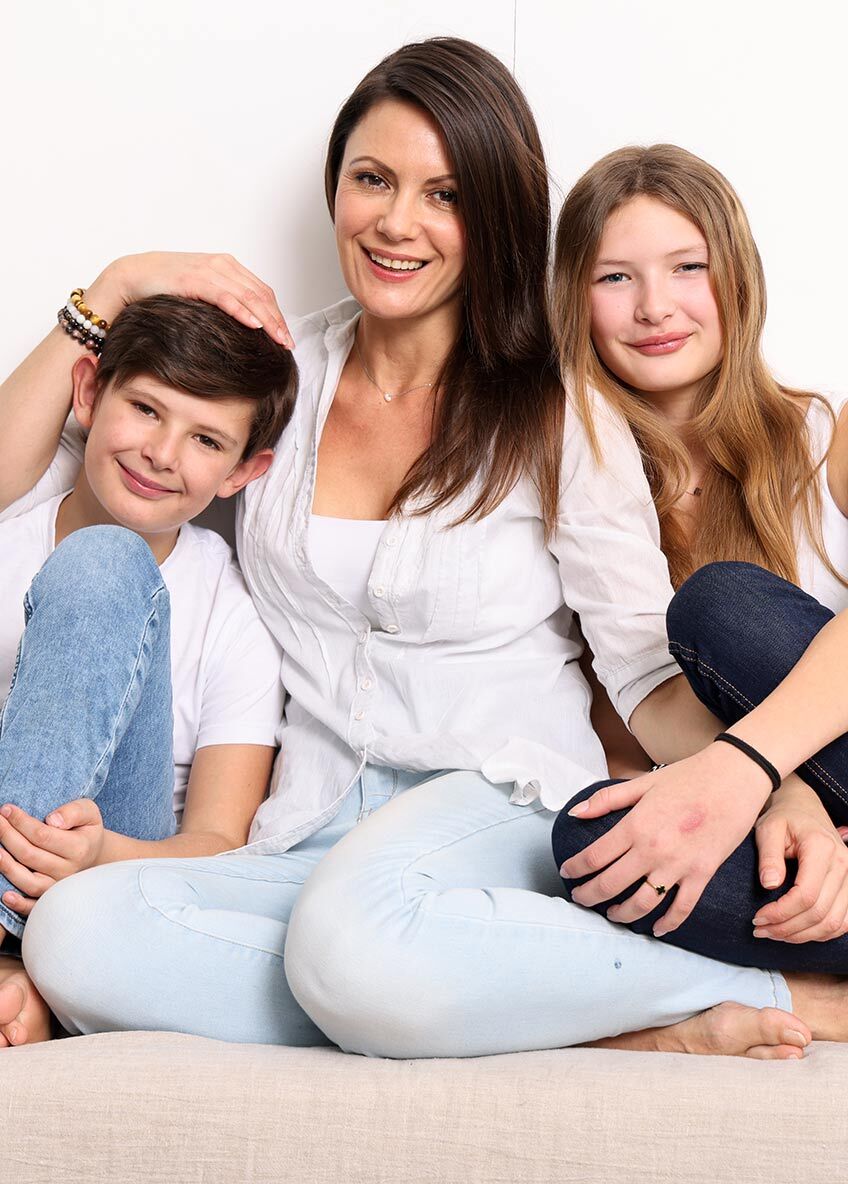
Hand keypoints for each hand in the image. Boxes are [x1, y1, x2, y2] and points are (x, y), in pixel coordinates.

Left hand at [0, 799, 104, 916]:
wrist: (94, 854)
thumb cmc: (85, 830)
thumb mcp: (88, 812)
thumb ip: (73, 812)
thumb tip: (52, 820)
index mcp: (79, 848)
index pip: (42, 835)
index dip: (21, 822)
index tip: (7, 809)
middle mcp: (68, 870)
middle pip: (30, 855)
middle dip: (8, 836)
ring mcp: (59, 887)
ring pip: (29, 881)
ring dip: (7, 866)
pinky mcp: (51, 898)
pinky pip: (34, 906)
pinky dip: (19, 904)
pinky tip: (5, 896)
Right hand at [88, 252, 292, 346]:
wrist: (130, 276)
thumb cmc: (163, 287)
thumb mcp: (200, 293)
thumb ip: (222, 300)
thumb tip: (244, 325)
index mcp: (227, 266)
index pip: (262, 292)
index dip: (277, 315)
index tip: (286, 337)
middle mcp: (221, 265)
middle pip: (261, 295)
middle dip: (278, 321)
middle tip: (289, 345)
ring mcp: (208, 270)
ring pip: (248, 296)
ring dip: (267, 320)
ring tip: (279, 341)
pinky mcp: (193, 279)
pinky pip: (225, 297)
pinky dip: (242, 312)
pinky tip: (254, 326)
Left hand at [561, 743, 772, 934]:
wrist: (735, 776)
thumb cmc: (689, 776)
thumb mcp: (643, 782)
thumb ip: (606, 800)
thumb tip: (575, 813)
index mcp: (636, 825)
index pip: (594, 856)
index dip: (575, 869)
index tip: (567, 872)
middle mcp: (653, 849)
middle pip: (610, 884)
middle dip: (589, 896)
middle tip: (580, 898)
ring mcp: (679, 865)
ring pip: (642, 903)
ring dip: (622, 914)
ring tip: (612, 914)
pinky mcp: (703, 874)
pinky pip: (681, 908)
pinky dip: (667, 924)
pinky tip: (654, 928)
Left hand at [752, 778, 847, 941]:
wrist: (804, 808)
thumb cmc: (784, 818)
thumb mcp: (768, 828)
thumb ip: (768, 856)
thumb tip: (769, 885)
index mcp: (822, 848)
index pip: (806, 895)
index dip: (781, 913)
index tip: (757, 918)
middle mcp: (843, 864)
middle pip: (819, 913)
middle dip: (786, 928)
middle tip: (759, 930)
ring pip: (833, 923)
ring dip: (802, 935)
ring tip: (773, 933)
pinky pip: (842, 923)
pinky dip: (820, 933)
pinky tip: (795, 932)